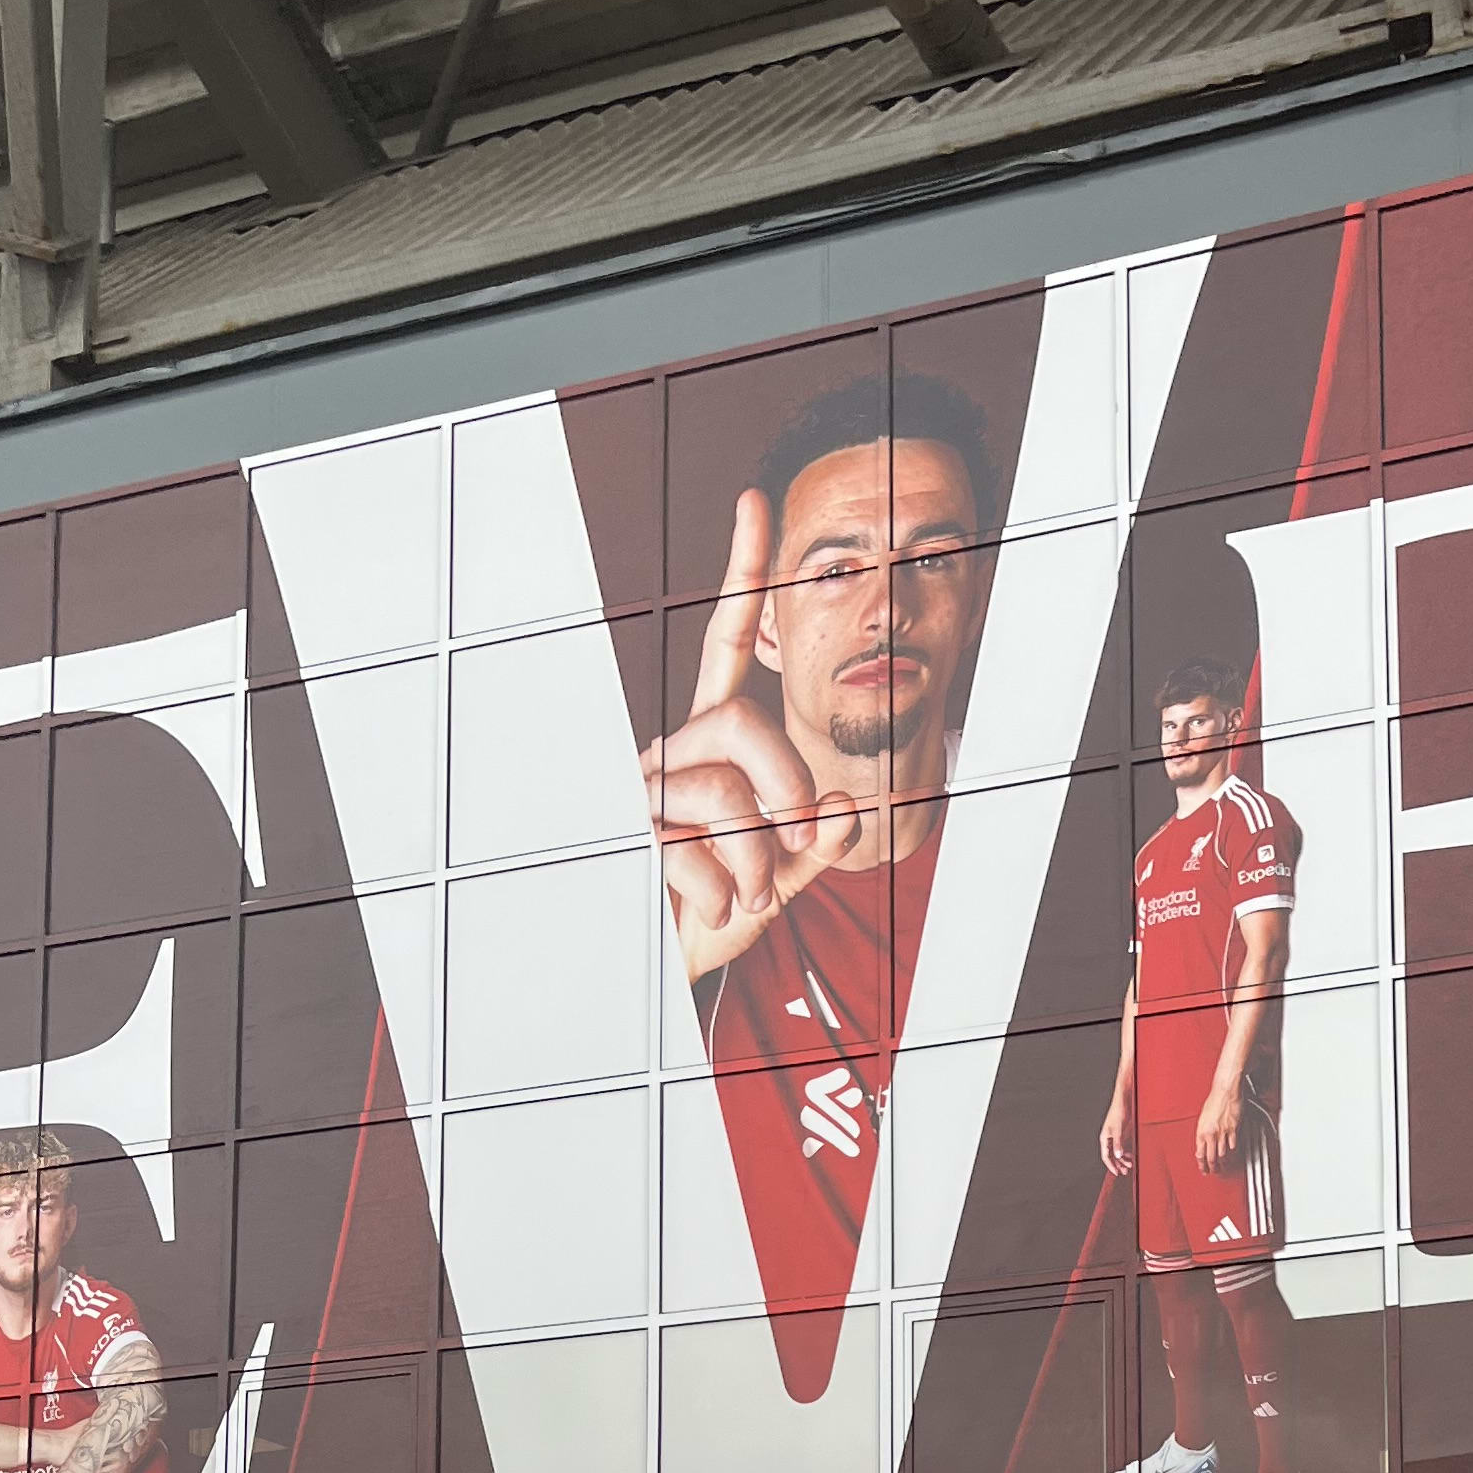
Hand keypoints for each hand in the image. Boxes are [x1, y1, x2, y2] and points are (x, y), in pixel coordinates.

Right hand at [642, 487, 863, 978]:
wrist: (666, 970)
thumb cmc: (721, 910)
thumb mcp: (785, 875)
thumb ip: (818, 839)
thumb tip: (843, 803)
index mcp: (714, 743)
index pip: (725, 645)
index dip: (740, 577)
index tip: (753, 503)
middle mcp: (673, 752)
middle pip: (743, 728)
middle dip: (788, 789)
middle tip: (800, 842)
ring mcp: (646, 793)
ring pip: (725, 797)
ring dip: (759, 866)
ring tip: (747, 896)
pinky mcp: (628, 838)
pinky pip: (697, 854)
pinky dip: (727, 901)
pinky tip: (711, 914)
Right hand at [1100, 1087, 1134, 1179]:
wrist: (1124, 1100)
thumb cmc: (1118, 1112)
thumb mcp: (1118, 1129)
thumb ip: (1118, 1143)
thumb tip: (1117, 1155)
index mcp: (1104, 1138)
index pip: (1106, 1156)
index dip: (1111, 1166)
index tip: (1117, 1173)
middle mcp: (1109, 1139)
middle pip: (1112, 1156)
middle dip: (1118, 1164)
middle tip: (1126, 1172)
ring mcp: (1115, 1137)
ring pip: (1118, 1152)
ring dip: (1123, 1159)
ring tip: (1130, 1166)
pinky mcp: (1122, 1134)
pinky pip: (1123, 1147)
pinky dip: (1127, 1152)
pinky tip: (1132, 1156)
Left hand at [1195, 1072, 1243, 1175]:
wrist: (1225, 1091)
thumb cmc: (1214, 1100)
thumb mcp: (1203, 1117)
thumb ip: (1203, 1132)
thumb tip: (1204, 1143)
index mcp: (1201, 1131)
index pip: (1199, 1154)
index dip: (1201, 1165)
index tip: (1203, 1169)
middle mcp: (1211, 1134)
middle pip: (1211, 1158)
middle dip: (1212, 1168)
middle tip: (1213, 1172)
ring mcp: (1223, 1133)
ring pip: (1222, 1154)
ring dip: (1222, 1163)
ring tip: (1223, 1166)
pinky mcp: (1233, 1130)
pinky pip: (1233, 1146)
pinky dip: (1232, 1152)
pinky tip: (1231, 1155)